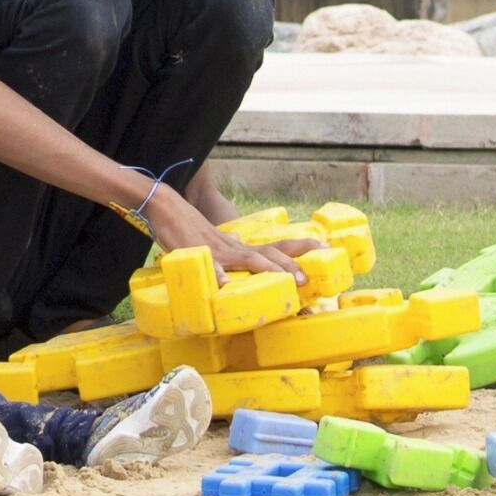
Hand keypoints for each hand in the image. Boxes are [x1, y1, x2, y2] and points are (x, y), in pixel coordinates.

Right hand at [139, 193, 306, 284]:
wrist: (168, 209)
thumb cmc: (191, 230)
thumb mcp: (217, 242)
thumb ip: (231, 249)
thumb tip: (239, 249)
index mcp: (243, 246)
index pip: (279, 245)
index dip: (303, 247)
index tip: (327, 249)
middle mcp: (237, 247)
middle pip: (270, 253)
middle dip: (291, 266)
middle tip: (307, 280)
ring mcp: (220, 251)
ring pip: (249, 259)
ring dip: (269, 270)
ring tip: (286, 281)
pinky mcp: (200, 254)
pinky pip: (211, 267)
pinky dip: (219, 276)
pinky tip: (225, 286)